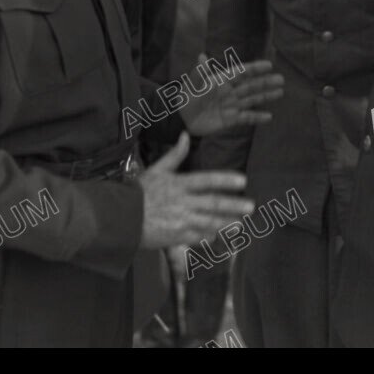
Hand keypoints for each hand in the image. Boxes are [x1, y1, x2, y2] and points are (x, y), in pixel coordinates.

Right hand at [138, 133, 254, 249]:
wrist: (121, 218)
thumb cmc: (139, 192)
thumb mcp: (156, 169)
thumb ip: (175, 155)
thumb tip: (185, 135)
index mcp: (179, 184)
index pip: (207, 180)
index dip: (225, 180)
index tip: (242, 181)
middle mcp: (182, 202)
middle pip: (213, 204)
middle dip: (234, 205)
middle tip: (251, 206)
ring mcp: (180, 221)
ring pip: (209, 222)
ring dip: (227, 223)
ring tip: (241, 223)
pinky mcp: (176, 237)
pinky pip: (197, 237)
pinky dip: (208, 237)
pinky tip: (218, 236)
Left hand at [180, 57, 283, 136]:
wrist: (182, 118)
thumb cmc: (187, 97)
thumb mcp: (192, 84)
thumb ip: (199, 73)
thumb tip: (201, 56)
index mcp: (222, 80)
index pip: (241, 72)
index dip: (255, 68)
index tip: (268, 65)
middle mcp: (231, 91)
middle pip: (251, 86)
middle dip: (266, 82)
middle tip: (281, 79)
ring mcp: (232, 105)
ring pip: (252, 99)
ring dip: (266, 96)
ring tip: (280, 92)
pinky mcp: (231, 119)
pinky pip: (246, 118)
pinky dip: (257, 117)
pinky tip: (269, 117)